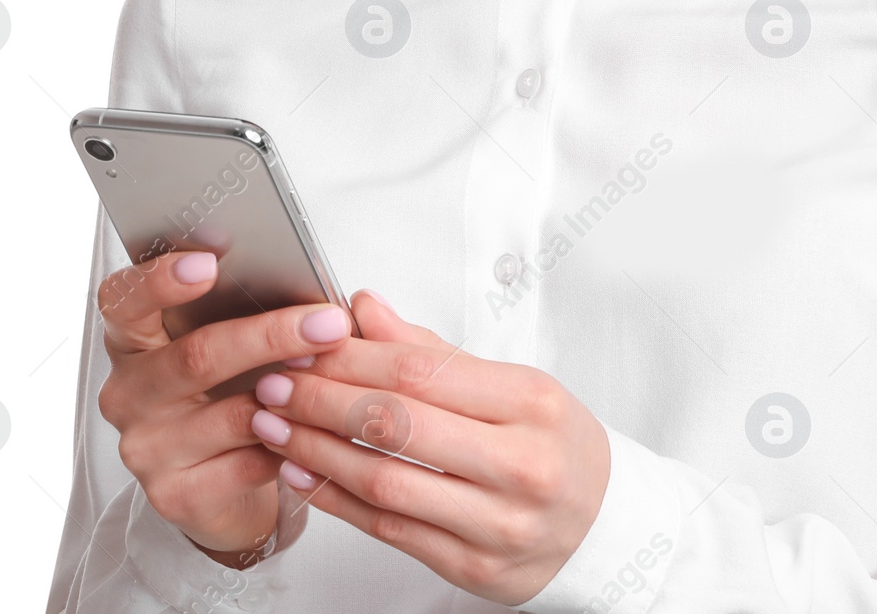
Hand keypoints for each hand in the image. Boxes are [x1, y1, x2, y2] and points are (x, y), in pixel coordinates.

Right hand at [94, 250, 352, 566]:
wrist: (224, 484)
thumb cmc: (233, 390)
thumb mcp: (234, 342)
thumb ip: (254, 310)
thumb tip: (315, 295)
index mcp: (132, 339)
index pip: (125, 298)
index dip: (161, 278)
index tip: (209, 262)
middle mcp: (127, 392)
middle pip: (196, 355)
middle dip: (271, 335)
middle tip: (329, 324)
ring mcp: (145, 447)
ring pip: (232, 414)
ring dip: (294, 394)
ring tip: (336, 377)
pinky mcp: (174, 494)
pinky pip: (247, 462)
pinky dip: (293, 443)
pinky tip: (321, 430)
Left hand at [245, 292, 610, 605]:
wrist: (603, 522)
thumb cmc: (553, 442)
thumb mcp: (513, 383)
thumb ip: (432, 349)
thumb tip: (364, 308)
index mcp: (530, 403)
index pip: (424, 370)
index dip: (355, 355)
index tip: (307, 343)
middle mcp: (519, 463)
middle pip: (399, 423)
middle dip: (323, 399)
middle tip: (276, 382)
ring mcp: (497, 523)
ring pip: (385, 482)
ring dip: (316, 450)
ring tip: (274, 426)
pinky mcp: (473, 567)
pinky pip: (389, 530)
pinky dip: (337, 500)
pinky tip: (303, 473)